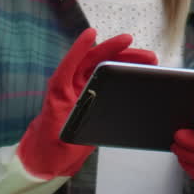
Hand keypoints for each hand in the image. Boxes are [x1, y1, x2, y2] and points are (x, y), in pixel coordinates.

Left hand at [17, 28, 156, 178]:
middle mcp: (69, 86)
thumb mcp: (63, 138)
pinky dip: (122, 73)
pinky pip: (106, 79)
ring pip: (102, 68)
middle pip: (92, 61)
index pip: (69, 64)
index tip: (91, 33)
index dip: (79, 48)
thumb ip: (75, 122)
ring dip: (123, 60)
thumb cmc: (49, 149)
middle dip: (114, 51)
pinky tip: (137, 72)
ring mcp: (80, 91)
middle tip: (135, 45)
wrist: (45, 161)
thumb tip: (94, 106)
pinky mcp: (90, 98)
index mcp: (58, 92)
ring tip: (148, 59)